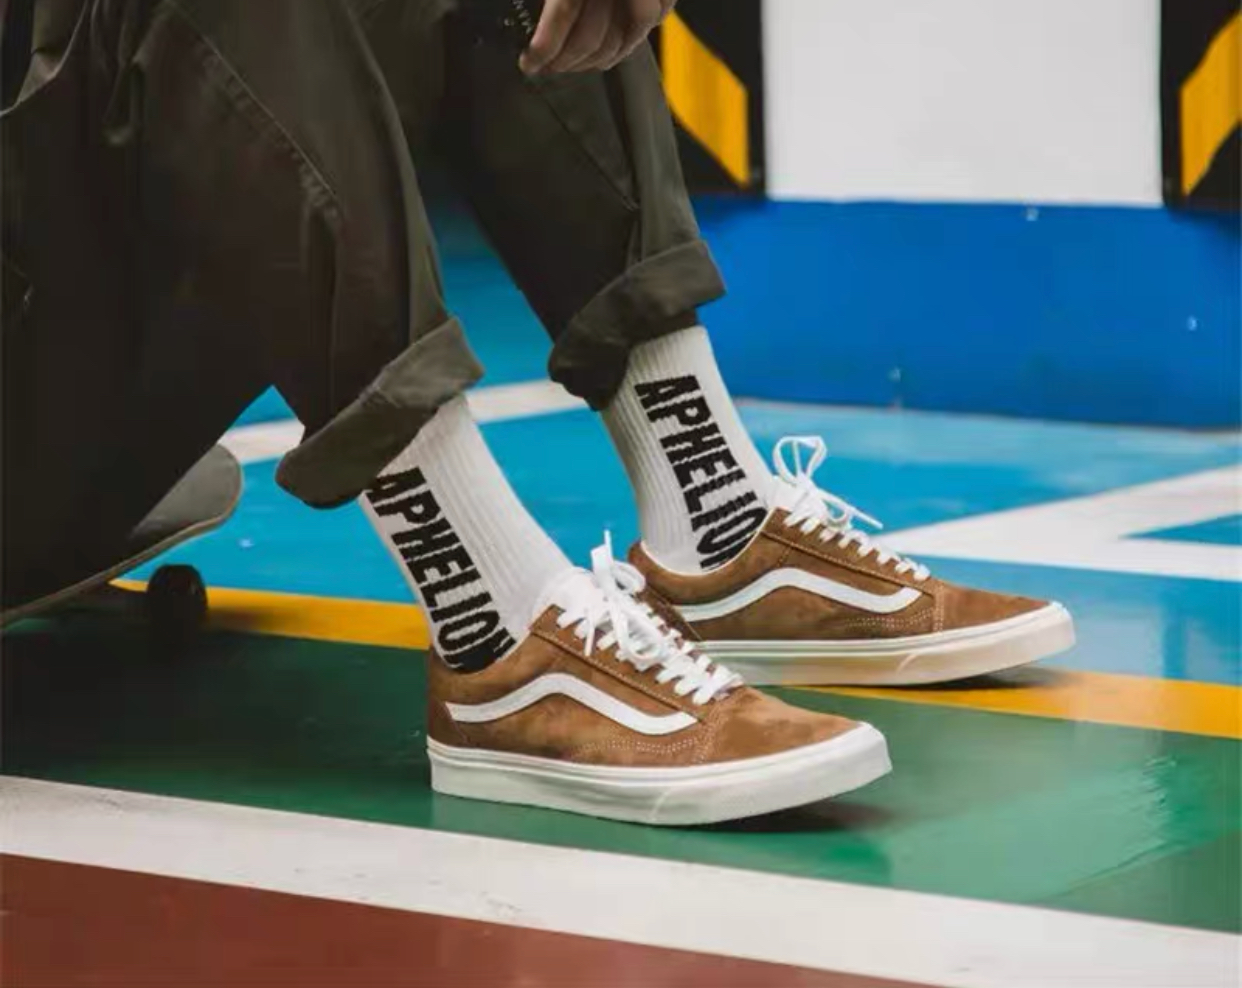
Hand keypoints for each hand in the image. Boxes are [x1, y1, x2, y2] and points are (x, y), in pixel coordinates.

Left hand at [520, 0, 675, 75]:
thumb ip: (559, 1)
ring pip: (619, 42)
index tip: (529, 63)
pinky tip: (604, 55)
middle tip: (546, 67)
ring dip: (591, 61)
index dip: (544, 45)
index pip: (562, 14)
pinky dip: (622, 48)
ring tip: (570, 64)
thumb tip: (536, 33)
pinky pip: (644, 31)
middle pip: (589, 36)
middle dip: (564, 60)